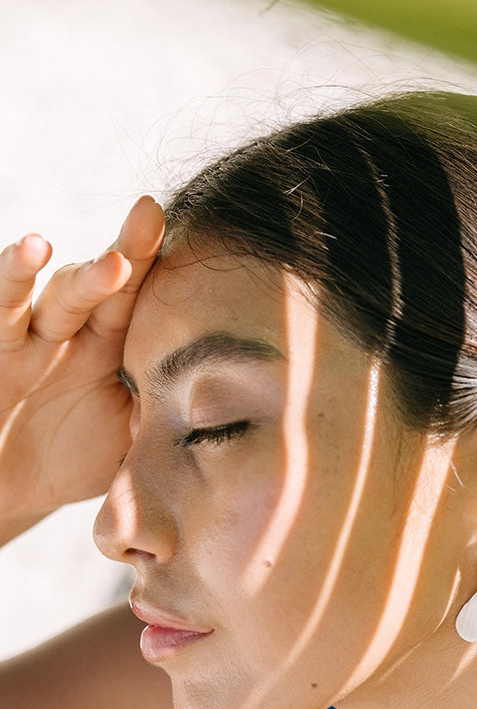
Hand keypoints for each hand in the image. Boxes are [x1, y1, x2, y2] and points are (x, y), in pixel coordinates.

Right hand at [0, 196, 163, 541]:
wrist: (10, 491)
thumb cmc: (72, 461)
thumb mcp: (127, 441)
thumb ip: (162, 419)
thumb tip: (223, 413)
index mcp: (111, 348)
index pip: (137, 300)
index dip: (156, 264)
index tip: (179, 228)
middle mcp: (73, 334)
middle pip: (103, 283)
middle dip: (128, 250)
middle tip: (150, 217)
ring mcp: (32, 341)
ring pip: (56, 297)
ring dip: (78, 275)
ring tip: (107, 261)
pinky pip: (2, 314)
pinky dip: (10, 281)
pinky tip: (25, 253)